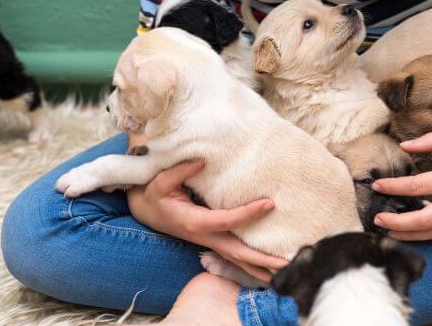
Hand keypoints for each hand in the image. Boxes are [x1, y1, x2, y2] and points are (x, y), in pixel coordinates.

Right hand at [127, 160, 287, 281]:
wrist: (146, 211)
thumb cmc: (155, 195)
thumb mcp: (160, 181)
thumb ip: (180, 171)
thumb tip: (202, 161)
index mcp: (195, 222)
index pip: (227, 220)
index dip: (248, 213)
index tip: (269, 204)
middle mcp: (205, 236)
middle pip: (238, 252)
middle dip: (261, 258)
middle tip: (285, 263)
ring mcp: (210, 241)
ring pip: (238, 259)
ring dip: (260, 266)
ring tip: (285, 271)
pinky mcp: (214, 241)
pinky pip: (235, 256)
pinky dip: (252, 264)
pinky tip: (269, 270)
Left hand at [372, 104, 431, 240]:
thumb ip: (431, 140)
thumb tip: (403, 146)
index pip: (420, 186)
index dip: (395, 188)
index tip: (376, 186)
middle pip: (427, 219)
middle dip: (398, 223)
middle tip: (377, 219)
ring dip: (412, 236)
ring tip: (390, 233)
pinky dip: (431, 234)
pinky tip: (414, 232)